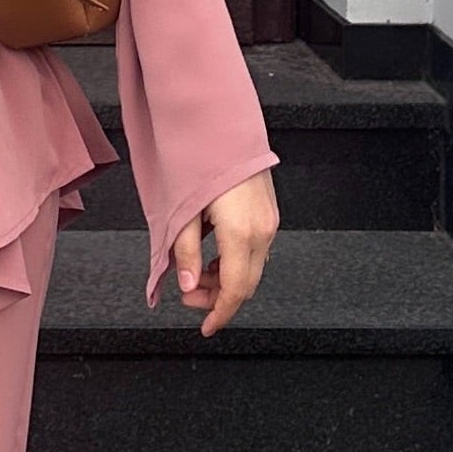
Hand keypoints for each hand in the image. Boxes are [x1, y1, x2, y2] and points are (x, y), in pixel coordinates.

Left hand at [174, 171, 278, 339]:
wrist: (219, 124)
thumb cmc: (198, 161)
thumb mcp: (183, 211)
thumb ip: (186, 253)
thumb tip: (188, 286)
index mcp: (241, 234)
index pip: (235, 290)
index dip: (220, 313)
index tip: (205, 327)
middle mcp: (263, 230)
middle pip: (246, 284)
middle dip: (219, 299)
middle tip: (188, 297)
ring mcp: (269, 220)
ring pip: (252, 268)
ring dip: (227, 280)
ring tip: (197, 275)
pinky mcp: (268, 211)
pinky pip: (256, 250)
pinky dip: (235, 263)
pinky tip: (214, 257)